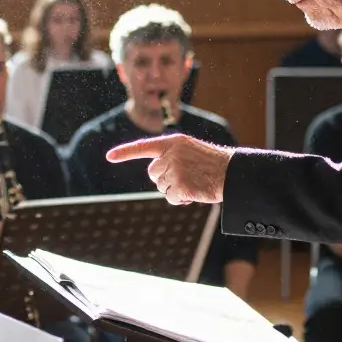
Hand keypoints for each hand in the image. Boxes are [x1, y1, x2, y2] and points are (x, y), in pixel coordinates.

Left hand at [105, 134, 232, 204]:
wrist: (232, 173)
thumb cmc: (213, 163)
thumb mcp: (190, 150)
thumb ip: (171, 156)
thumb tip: (155, 174)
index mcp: (173, 142)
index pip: (143, 147)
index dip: (125, 152)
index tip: (109, 157)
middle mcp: (171, 154)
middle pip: (153, 173)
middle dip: (165, 178)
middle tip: (186, 177)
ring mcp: (175, 170)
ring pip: (161, 187)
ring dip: (174, 189)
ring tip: (193, 183)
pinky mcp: (180, 186)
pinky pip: (171, 197)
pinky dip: (180, 199)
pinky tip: (193, 193)